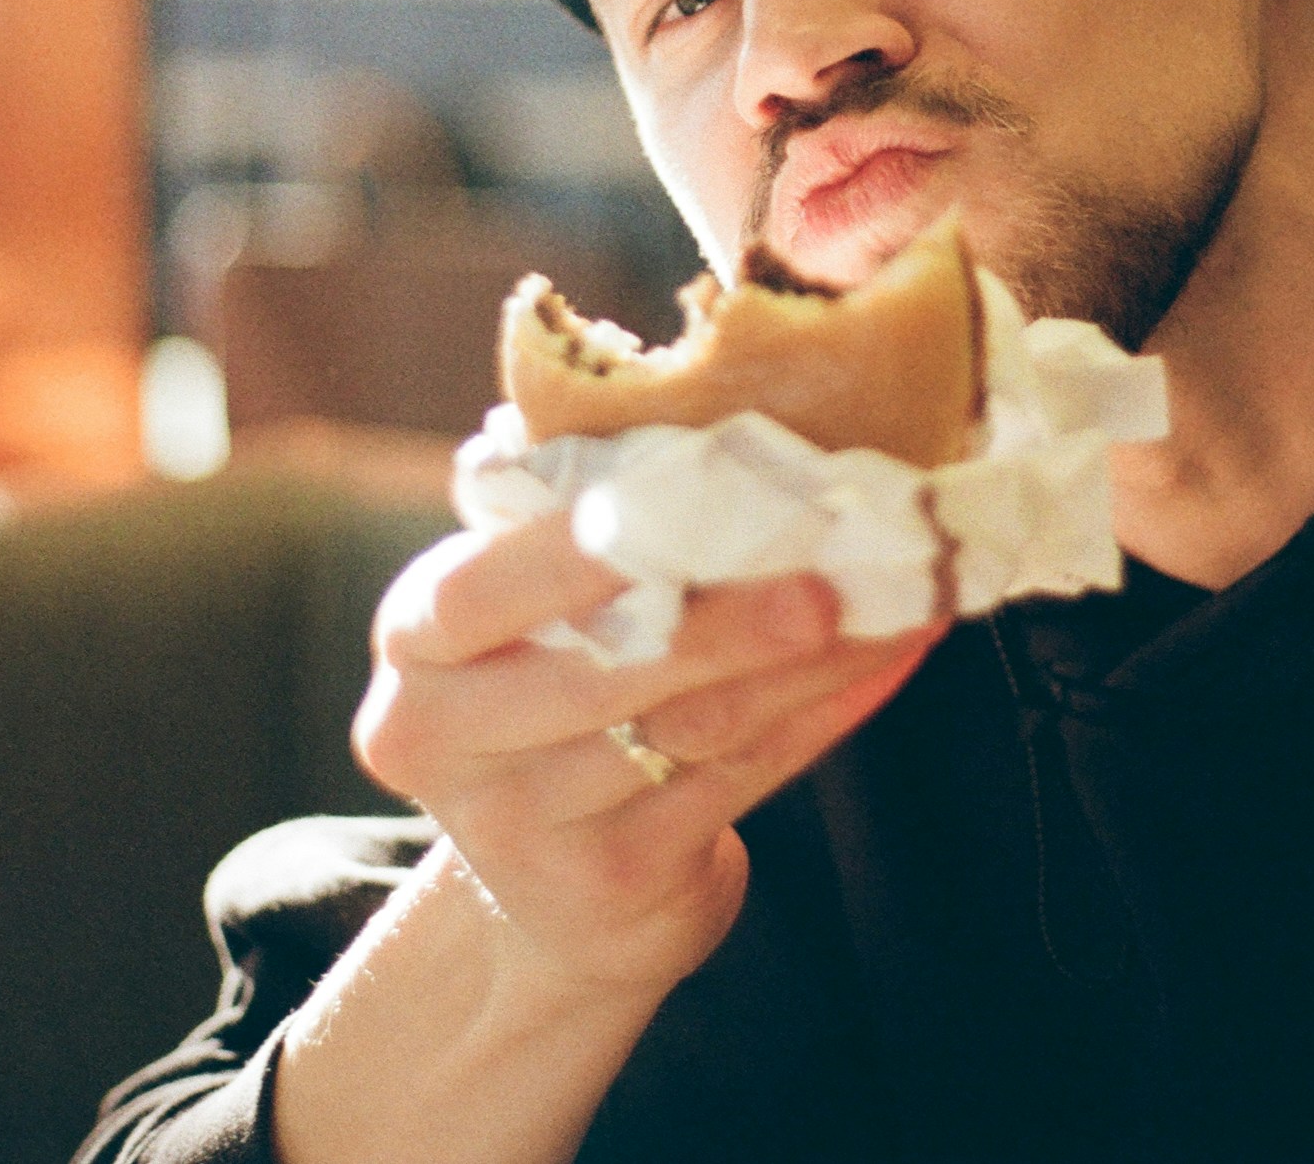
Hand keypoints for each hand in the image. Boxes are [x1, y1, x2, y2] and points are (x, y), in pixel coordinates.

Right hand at [354, 512, 941, 994]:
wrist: (550, 895)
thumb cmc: (553, 689)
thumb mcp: (523, 614)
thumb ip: (573, 527)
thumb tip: (709, 419)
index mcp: (416, 643)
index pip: (480, 593)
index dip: (575, 554)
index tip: (682, 499)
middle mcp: (445, 741)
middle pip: (607, 668)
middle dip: (733, 615)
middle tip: (837, 562)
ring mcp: (527, 828)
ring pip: (693, 723)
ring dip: (809, 658)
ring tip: (896, 596)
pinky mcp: (615, 882)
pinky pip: (742, 777)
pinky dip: (822, 713)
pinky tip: (886, 661)